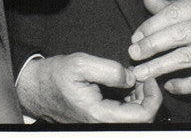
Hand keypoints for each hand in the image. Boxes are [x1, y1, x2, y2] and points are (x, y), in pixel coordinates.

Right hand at [16, 53, 161, 123]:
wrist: (37, 88)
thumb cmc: (56, 76)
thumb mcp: (81, 64)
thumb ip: (110, 70)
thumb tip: (132, 77)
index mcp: (100, 115)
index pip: (142, 117)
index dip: (153, 96)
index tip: (149, 76)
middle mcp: (102, 125)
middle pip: (141, 119)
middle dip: (147, 95)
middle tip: (141, 73)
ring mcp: (101, 125)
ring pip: (133, 119)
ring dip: (139, 98)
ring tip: (132, 76)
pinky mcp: (100, 121)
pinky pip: (123, 115)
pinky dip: (130, 100)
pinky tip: (125, 84)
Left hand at [128, 0, 190, 94]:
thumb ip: (176, 6)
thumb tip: (147, 0)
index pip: (174, 12)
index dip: (151, 26)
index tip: (136, 36)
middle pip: (177, 34)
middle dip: (151, 45)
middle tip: (133, 54)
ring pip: (185, 58)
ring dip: (159, 66)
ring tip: (141, 72)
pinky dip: (182, 85)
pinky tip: (169, 85)